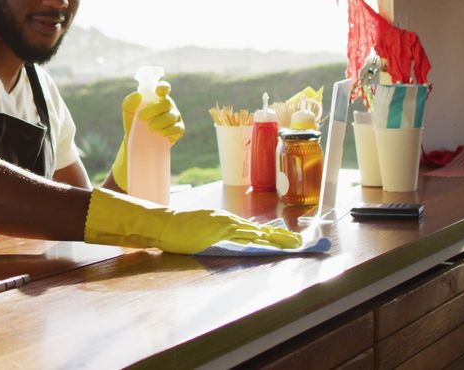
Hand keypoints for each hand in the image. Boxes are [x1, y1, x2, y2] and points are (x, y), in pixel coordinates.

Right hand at [83, 189, 301, 253]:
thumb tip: (223, 241)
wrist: (164, 223)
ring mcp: (224, 224)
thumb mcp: (197, 230)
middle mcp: (227, 219)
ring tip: (292, 244)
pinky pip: (243, 236)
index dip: (268, 234)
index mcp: (222, 219)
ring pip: (255, 232)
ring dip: (275, 239)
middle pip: (258, 229)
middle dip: (279, 237)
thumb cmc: (176, 228)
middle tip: (298, 243)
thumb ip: (212, 234)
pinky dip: (258, 239)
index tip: (283, 240)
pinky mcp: (219, 230)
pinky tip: (269, 242)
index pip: (250, 229)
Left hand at [109, 82, 184, 190]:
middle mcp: (168, 105)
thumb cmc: (133, 122)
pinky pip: (178, 128)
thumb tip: (138, 95)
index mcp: (158, 97)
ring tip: (150, 128)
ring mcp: (175, 117)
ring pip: (172, 116)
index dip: (163, 87)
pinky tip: (161, 134)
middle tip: (142, 118)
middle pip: (166, 103)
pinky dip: (169, 131)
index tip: (158, 92)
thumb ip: (130, 102)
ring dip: (160, 122)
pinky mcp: (178, 129)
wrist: (136, 140)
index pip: (164, 88)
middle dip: (154, 110)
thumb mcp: (128, 112)